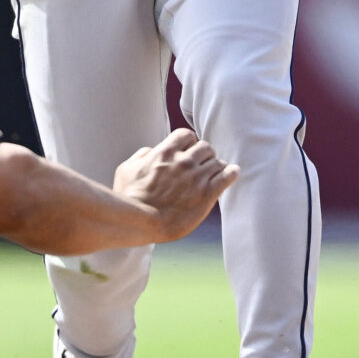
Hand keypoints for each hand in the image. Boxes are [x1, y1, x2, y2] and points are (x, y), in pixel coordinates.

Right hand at [112, 129, 238, 242]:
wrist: (141, 222)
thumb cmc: (130, 198)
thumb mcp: (126, 169)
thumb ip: (142, 155)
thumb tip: (152, 151)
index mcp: (165, 152)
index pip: (186, 135)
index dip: (189, 142)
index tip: (188, 151)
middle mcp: (183, 161)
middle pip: (205, 147)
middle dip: (204, 155)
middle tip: (202, 165)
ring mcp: (197, 177)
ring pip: (217, 161)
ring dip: (216, 166)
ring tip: (214, 174)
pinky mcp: (207, 194)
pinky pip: (227, 176)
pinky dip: (232, 173)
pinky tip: (232, 173)